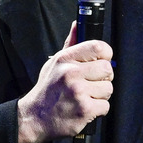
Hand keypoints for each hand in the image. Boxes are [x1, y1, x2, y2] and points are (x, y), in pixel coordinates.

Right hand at [16, 21, 113, 142]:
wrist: (34, 118)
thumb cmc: (48, 90)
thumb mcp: (54, 63)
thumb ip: (70, 44)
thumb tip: (77, 24)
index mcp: (65, 59)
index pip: (99, 47)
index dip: (105, 56)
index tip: (100, 62)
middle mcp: (71, 73)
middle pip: (108, 70)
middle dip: (103, 79)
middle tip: (91, 84)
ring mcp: (78, 91)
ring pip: (108, 89)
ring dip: (100, 96)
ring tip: (85, 97)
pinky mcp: (84, 109)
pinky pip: (105, 106)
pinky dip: (97, 110)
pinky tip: (84, 108)